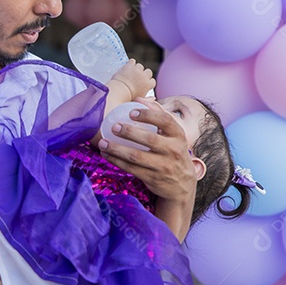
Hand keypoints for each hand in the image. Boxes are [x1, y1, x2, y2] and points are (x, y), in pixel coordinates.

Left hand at [97, 100, 196, 239]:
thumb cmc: (173, 153)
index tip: (132, 111)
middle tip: (114, 126)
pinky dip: (116, 161)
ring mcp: (163, 166)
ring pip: (136, 157)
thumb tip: (140, 98)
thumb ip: (159, 116)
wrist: (182, 186)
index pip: (166, 121)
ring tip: (103, 142)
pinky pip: (131, 169)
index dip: (149, 114)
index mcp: (178, 136)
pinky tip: (106, 154)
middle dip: (129, 132)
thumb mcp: (173, 136)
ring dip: (117, 149)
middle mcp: (173, 151)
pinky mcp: (152, 179)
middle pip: (149, 139)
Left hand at [109, 59, 155, 99]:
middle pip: (148, 72)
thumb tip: (153, 98)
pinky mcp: (130, 65)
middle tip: (137, 78)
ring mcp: (137, 70)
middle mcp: (144, 76)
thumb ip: (148, 99)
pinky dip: (130, 64)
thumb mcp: (140, 100)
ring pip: (140, 66)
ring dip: (136, 69)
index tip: (142, 84)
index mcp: (148, 84)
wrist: (118, 91)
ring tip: (130, 74)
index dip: (147, 82)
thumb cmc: (128, 98)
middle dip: (144, 74)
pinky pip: (132, 61)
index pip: (152, 81)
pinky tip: (127, 68)